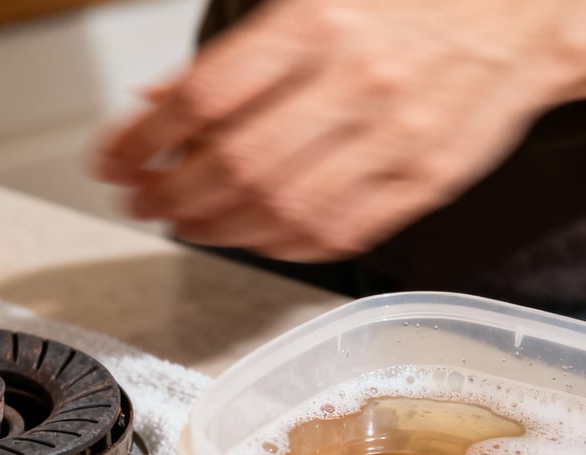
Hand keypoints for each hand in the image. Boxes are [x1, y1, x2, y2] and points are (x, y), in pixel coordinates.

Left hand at [95, 0, 585, 261]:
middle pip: (234, 164)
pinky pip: (336, 234)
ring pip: (279, 210)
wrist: (524, 16)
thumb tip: (156, 102)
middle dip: (167, 195)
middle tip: (139, 200)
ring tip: (181, 221)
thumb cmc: (409, 4)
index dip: (142, 141)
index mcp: (319, 22)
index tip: (113, 161)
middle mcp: (357, 81)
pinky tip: (248, 235)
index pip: (204, 98)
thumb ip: (233, 55)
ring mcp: (396, 137)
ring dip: (212, 228)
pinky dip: (278, 246)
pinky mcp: (425, 181)